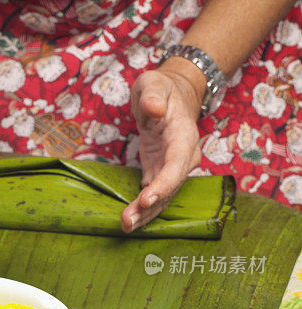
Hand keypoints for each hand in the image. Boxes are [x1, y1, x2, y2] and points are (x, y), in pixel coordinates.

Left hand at [121, 61, 204, 232]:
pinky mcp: (161, 172)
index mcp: (184, 137)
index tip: (146, 199)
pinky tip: (129, 220)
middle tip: (127, 222)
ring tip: (125, 226)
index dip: (163, 185)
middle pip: (170, 188)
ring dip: (145, 214)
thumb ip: (152, 95)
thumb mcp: (153, 83)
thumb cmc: (160, 88)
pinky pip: (154, 194)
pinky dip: (143, 208)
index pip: (177, 166)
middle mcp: (183, 157)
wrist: (170, 97)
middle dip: (149, 207)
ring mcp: (173, 167)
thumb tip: (154, 109)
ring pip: (163, 196)